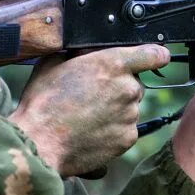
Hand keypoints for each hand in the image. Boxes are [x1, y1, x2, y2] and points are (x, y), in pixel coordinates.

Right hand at [9, 45, 168, 176]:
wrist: (38, 143)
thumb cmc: (42, 103)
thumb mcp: (54, 62)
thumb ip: (80, 53)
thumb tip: (88, 51)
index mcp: (113, 64)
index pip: (153, 54)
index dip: (155, 55)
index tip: (155, 58)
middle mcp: (127, 88)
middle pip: (134, 83)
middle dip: (119, 87)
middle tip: (92, 95)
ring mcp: (130, 115)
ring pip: (130, 107)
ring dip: (115, 109)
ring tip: (86, 115)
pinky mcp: (128, 138)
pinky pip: (126, 129)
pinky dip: (113, 130)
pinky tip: (90, 130)